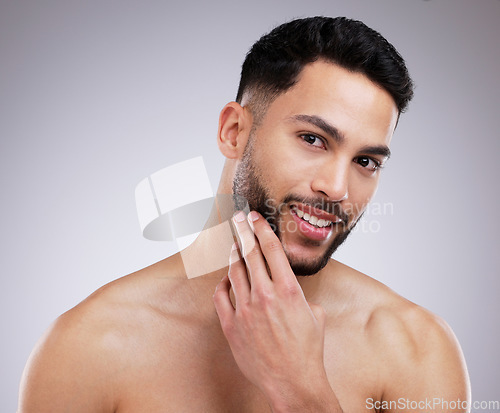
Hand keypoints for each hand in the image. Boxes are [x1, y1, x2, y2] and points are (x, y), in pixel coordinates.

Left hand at [213, 211, 339, 411]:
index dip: (261, 228)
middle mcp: (265, 295)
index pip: (271, 249)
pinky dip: (223, 283)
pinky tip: (226, 278)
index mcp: (288, 290)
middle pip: (250, 253)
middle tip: (238, 218)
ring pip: (234, 272)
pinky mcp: (231, 325)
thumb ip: (299, 295)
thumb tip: (288, 288)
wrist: (293, 381)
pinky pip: (221, 296)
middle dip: (243, 231)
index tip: (255, 218)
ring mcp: (245, 310)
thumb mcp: (315, 315)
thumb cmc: (308, 350)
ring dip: (234, 254)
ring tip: (234, 244)